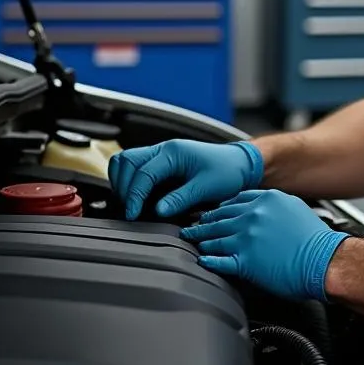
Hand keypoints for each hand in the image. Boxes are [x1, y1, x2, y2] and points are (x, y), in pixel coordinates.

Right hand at [108, 139, 263, 219]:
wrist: (240, 163)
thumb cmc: (228, 171)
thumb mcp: (207, 187)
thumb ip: (181, 198)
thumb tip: (158, 210)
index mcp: (174, 152)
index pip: (143, 173)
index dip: (134, 196)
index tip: (133, 215)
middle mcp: (164, 149)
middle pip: (126, 161)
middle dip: (123, 187)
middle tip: (131, 210)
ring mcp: (161, 154)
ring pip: (126, 161)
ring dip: (123, 182)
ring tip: (131, 203)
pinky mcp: (161, 163)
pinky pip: (135, 166)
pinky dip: (130, 180)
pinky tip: (138, 197)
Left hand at [180, 189, 348, 301]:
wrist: (324, 260)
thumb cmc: (314, 239)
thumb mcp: (294, 208)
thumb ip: (273, 206)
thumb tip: (260, 209)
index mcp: (266, 200)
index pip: (234, 201)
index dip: (219, 207)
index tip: (212, 212)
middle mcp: (253, 215)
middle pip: (220, 217)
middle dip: (203, 223)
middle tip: (193, 226)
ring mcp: (246, 237)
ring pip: (215, 237)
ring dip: (201, 240)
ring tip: (193, 242)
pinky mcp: (244, 260)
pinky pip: (219, 260)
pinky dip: (208, 260)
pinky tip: (203, 260)